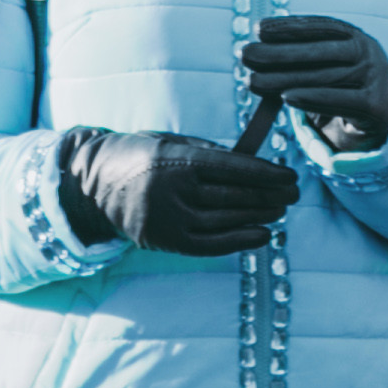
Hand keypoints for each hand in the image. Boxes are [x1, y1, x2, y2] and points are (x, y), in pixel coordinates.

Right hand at [60, 129, 301, 258]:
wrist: (93, 184)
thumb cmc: (142, 156)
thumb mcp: (171, 141)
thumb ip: (209, 152)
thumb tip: (254, 163)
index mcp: (175, 158)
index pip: (232, 167)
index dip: (266, 173)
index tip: (290, 176)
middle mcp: (171, 189)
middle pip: (234, 195)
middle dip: (270, 195)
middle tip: (293, 194)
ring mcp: (167, 218)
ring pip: (226, 220)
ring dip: (259, 216)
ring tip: (280, 211)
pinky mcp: (165, 241)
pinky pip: (210, 245)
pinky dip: (240, 241)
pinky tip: (263, 235)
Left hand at [242, 15, 387, 155]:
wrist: (381, 116)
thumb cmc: (344, 84)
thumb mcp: (330, 65)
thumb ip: (302, 57)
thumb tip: (257, 52)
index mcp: (356, 35)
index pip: (320, 26)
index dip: (289, 26)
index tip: (257, 29)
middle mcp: (368, 52)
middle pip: (319, 52)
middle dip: (279, 53)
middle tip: (245, 55)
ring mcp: (375, 77)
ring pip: (323, 78)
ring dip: (284, 79)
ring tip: (252, 81)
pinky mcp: (375, 105)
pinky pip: (338, 101)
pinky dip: (311, 98)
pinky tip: (285, 98)